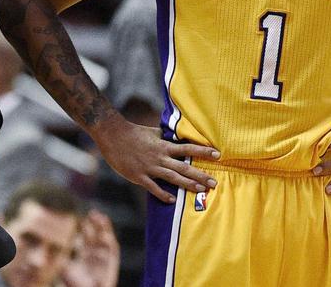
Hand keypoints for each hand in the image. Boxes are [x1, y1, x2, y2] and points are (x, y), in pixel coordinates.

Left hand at [61, 210, 120, 286]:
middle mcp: (96, 255)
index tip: (83, 219)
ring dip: (105, 228)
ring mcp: (104, 258)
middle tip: (92, 213)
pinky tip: (106, 233)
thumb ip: (63, 261)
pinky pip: (113, 249)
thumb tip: (55, 254)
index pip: (87, 238)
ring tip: (101, 217)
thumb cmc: (77, 285)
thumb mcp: (66, 271)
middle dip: (96, 224)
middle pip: (97, 235)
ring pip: (106, 239)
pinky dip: (110, 240)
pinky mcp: (112, 262)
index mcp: (85, 256)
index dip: (87, 228)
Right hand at [92, 115, 218, 202]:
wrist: (113, 136)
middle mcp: (160, 157)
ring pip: (172, 178)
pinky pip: (153, 187)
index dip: (203, 151)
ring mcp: (150, 168)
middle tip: (214, 182)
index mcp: (164, 145)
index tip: (217, 154)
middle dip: (200, 175)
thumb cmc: (133, 132)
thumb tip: (175, 135)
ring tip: (201, 190)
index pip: (188, 148)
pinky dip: (163, 194)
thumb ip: (165, 136)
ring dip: (188, 185)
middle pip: (184, 167)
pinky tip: (172, 201)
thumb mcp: (152, 131)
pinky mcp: (139, 176)